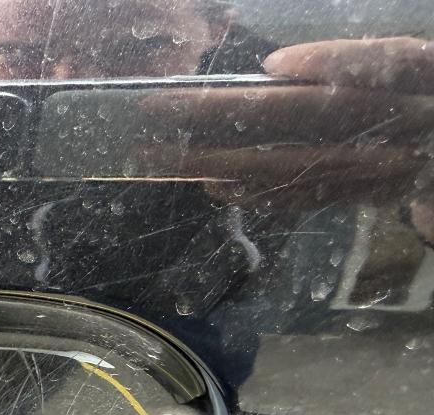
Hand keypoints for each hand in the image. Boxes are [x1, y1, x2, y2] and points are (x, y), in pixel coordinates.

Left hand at [140, 37, 433, 207]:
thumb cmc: (412, 97)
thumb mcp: (399, 73)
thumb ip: (355, 69)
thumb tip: (275, 71)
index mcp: (425, 75)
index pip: (387, 63)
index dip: (334, 62)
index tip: (274, 65)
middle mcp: (409, 123)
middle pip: (316, 116)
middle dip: (233, 111)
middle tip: (161, 109)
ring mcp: (388, 167)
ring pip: (300, 164)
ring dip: (226, 160)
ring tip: (167, 154)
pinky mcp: (368, 197)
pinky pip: (305, 198)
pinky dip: (258, 193)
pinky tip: (213, 186)